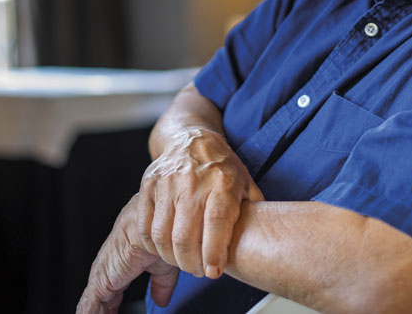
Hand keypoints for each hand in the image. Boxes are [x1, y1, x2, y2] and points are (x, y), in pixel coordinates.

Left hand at [77, 196, 180, 313]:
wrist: (154, 227)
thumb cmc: (161, 236)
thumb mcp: (164, 267)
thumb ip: (161, 285)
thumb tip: (162, 300)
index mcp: (123, 263)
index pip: (114, 291)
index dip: (112, 305)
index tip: (112, 313)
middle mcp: (110, 268)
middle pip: (102, 299)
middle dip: (103, 311)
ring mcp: (102, 275)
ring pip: (93, 304)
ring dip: (96, 313)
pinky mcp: (99, 281)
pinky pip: (89, 306)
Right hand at [137, 126, 263, 279]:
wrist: (192, 140)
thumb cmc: (222, 168)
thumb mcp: (245, 184)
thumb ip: (254, 212)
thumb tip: (266, 241)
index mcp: (223, 182)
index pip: (217, 222)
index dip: (214, 252)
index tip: (213, 272)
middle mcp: (193, 182)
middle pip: (184, 236)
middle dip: (190, 263)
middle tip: (198, 270)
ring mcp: (167, 183)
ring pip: (162, 235)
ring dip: (172, 257)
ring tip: (183, 260)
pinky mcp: (149, 185)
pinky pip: (145, 226)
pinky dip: (153, 245)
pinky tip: (165, 248)